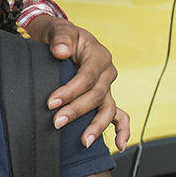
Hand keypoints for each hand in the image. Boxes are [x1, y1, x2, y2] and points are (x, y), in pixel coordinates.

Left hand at [33, 18, 130, 150]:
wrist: (61, 40)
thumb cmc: (60, 37)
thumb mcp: (58, 31)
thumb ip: (60, 39)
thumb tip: (62, 52)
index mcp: (99, 55)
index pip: (87, 77)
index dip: (70, 91)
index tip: (52, 102)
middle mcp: (107, 72)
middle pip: (96, 95)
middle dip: (76, 111)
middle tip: (57, 122)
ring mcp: (107, 87)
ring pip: (108, 109)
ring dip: (96, 126)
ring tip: (84, 142)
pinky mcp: (104, 97)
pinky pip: (119, 115)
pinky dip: (123, 130)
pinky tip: (119, 145)